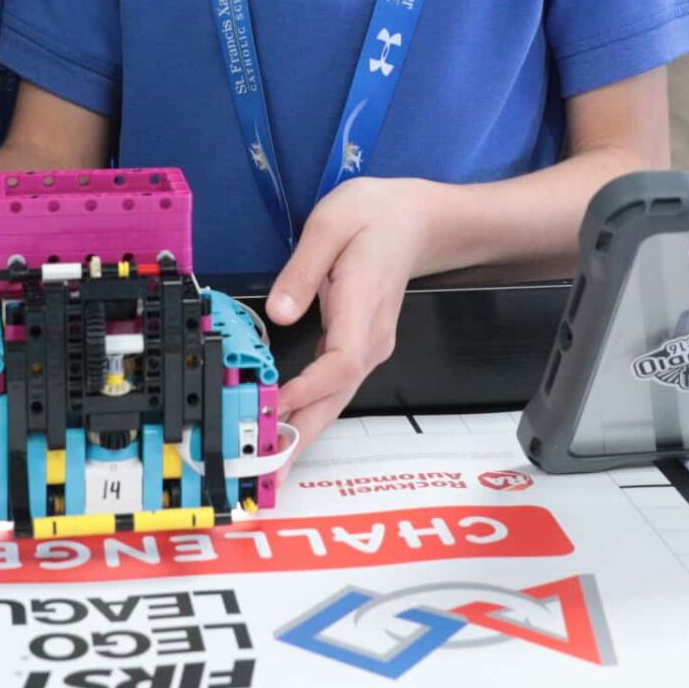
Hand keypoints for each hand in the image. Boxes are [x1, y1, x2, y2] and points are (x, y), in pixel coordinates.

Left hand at [267, 176, 442, 456]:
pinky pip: (335, 385)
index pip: (340, 362)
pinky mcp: (360, 346)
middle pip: (337, 395)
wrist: (417, 221)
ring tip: (272, 462)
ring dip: (305, 430)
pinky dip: (311, 410)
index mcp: (362, 306)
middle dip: (303, 434)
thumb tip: (279, 312)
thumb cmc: (374, 216)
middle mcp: (370, 337)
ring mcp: (369, 345)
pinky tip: (288, 426)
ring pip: (337, 396)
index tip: (275, 405)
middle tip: (270, 471)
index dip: (309, 389)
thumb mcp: (331, 223)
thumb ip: (304, 268)